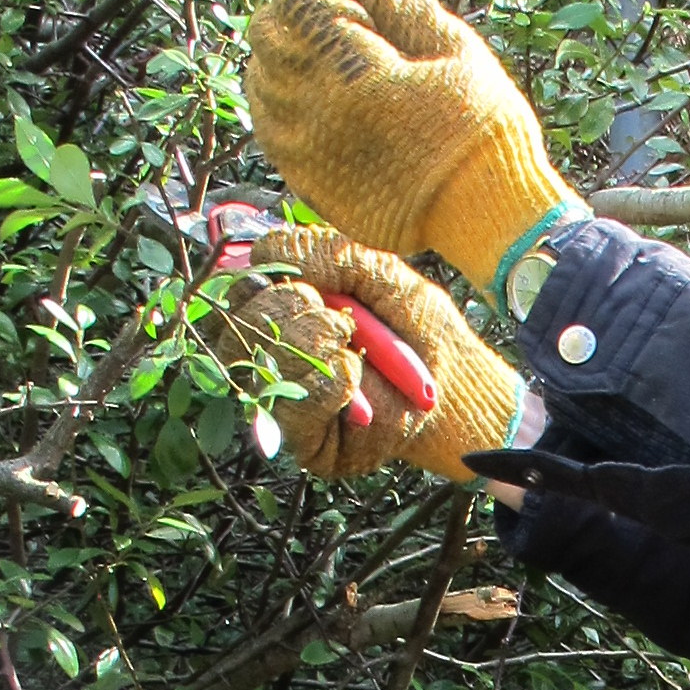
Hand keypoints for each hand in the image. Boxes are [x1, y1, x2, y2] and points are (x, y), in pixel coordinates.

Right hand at [226, 228, 525, 483]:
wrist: (457, 382)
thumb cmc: (419, 327)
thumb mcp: (378, 273)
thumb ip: (325, 254)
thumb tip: (262, 250)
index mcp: (282, 312)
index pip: (233, 292)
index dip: (253, 278)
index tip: (290, 277)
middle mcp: (273, 355)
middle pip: (232, 324)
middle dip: (285, 307)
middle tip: (336, 316)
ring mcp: (285, 400)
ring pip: (255, 362)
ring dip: (308, 340)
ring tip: (349, 339)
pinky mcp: (306, 440)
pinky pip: (290, 405)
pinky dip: (325, 380)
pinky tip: (352, 374)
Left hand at [243, 0, 583, 290]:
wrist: (489, 213)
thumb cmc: (485, 127)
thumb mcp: (457, 51)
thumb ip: (404, 7)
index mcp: (356, 70)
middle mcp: (319, 109)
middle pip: (268, 35)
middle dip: (291, 9)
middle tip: (324, 5)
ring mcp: (307, 150)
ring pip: (260, 81)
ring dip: (282, 55)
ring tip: (318, 50)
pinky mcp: (309, 182)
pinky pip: (269, 129)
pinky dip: (278, 101)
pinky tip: (308, 93)